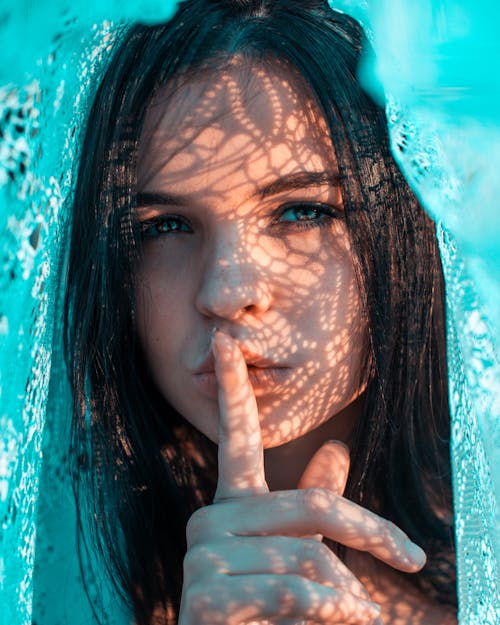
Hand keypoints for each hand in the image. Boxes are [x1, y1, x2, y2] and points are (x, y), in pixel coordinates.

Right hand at [178, 331, 425, 624]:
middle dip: (371, 532)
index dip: (234, 387)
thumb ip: (316, 500)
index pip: (236, 436)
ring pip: (308, 554)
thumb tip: (339, 448)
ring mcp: (202, 557)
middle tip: (411, 558)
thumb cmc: (275, 609)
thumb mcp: (302, 550)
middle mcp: (209, 519)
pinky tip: (342, 619)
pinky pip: (295, 590)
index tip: (224, 340)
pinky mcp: (203, 597)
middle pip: (312, 505)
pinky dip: (332, 610)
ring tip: (352, 613)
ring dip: (345, 591)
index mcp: (233, 504)